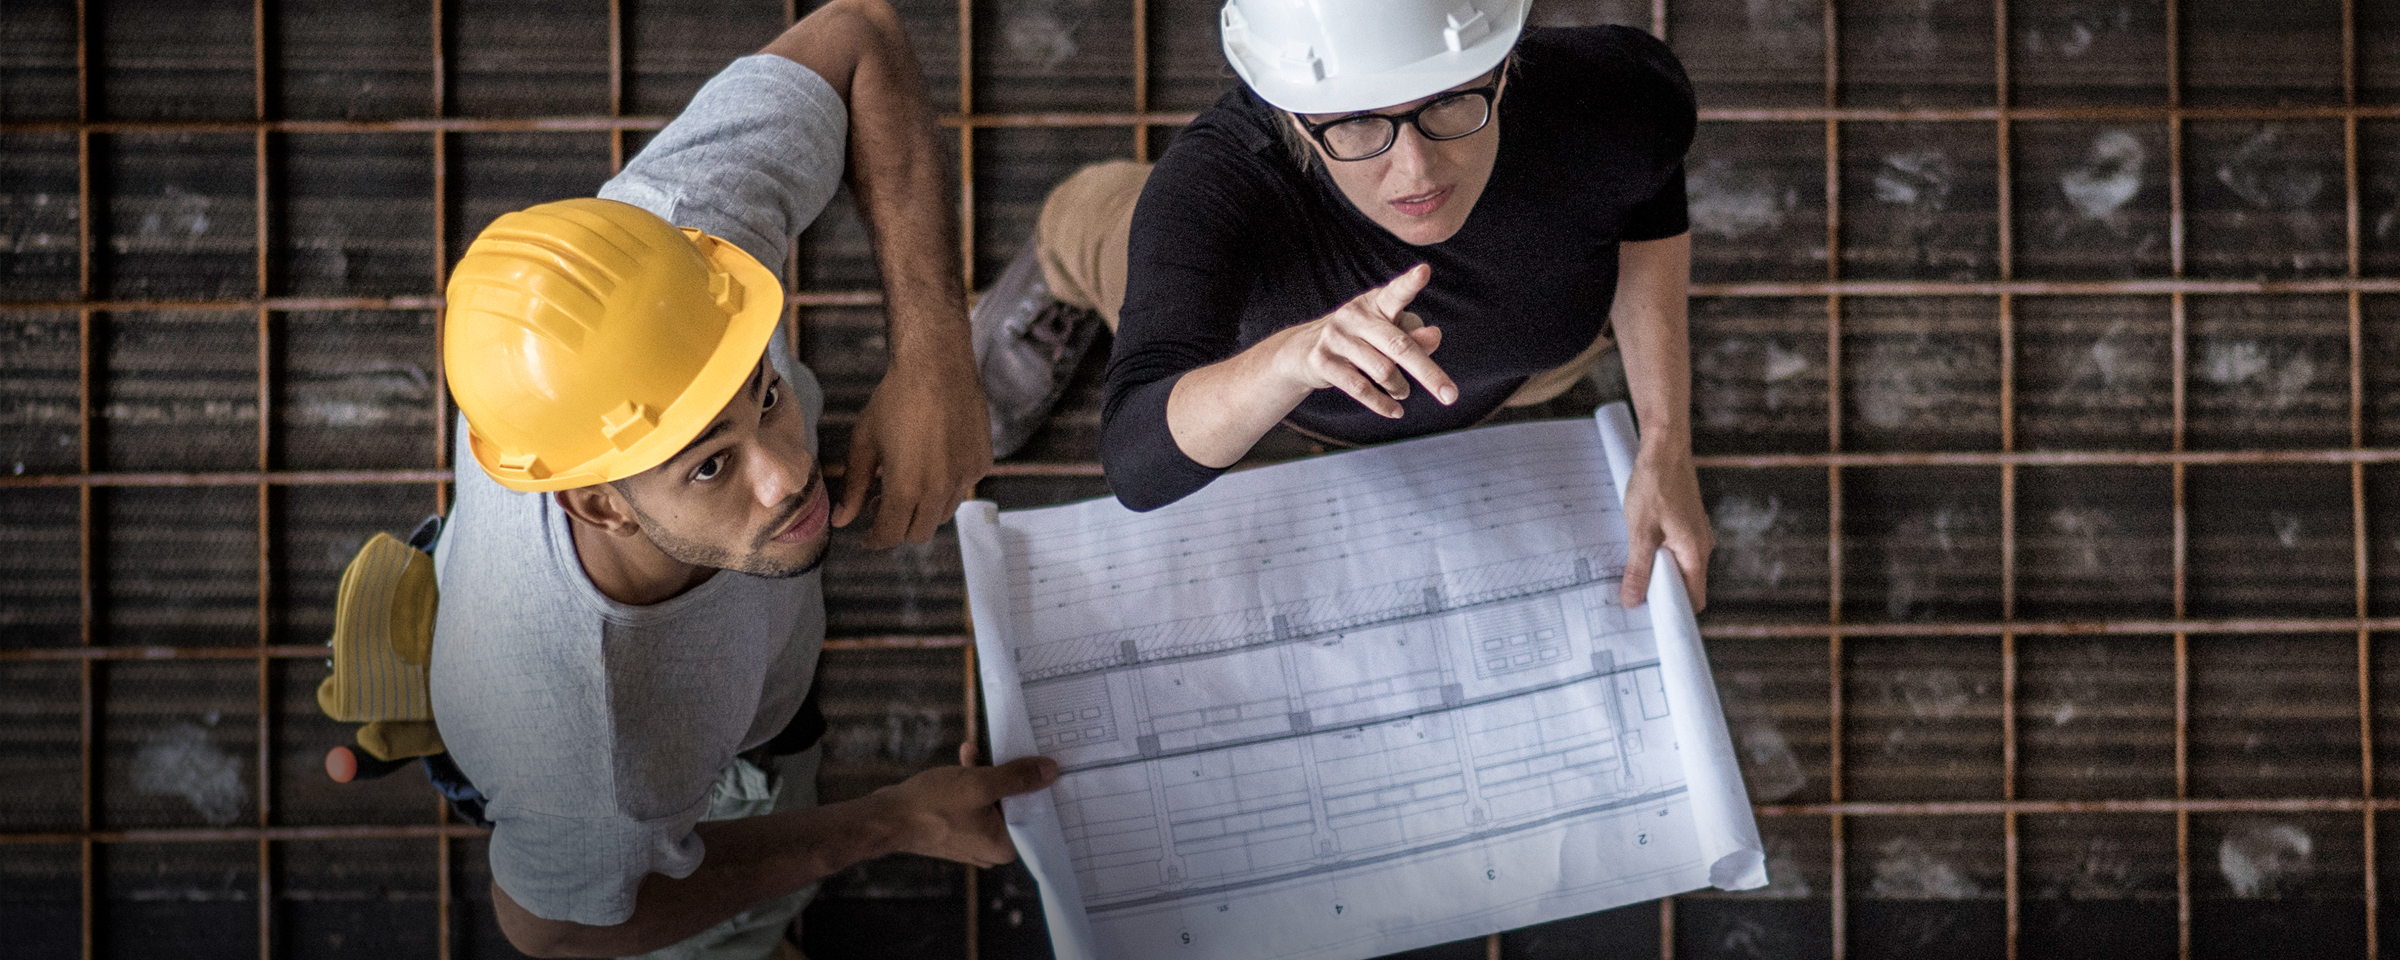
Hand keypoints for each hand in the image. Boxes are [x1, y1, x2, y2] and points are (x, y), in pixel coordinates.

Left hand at [834, 350, 993, 547]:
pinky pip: (962, 489)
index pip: (891, 535)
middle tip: (883, 506)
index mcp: (906, 488)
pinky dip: (946, 487)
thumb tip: (842, 519)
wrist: (937, 366)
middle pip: (919, 533)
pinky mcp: (981, 463)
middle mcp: (939, 490)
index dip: (875, 539)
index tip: (867, 535)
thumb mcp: (865, 442)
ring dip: (923, 508)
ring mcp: (965, 477)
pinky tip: (933, 462)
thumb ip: (854, 486)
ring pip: (943, 513)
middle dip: (899, 528)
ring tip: (908, 483)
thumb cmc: (896, 400)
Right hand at [869, 743, 1058, 868]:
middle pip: (1013, 805)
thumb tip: (1050, 771)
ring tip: (972, 752)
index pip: (1035, 814)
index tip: (1041, 761)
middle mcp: (991, 848)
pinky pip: (973, 803)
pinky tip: (965, 758)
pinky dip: (971, 782)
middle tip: (1004, 750)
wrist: (886, 818)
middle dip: (1006, 774)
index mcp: (1004, 846)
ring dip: (985, 773)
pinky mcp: (955, 830)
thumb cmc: (931, 806)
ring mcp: (972, 840)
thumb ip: (1017, 778)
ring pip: (992, 800)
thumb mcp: (979, 784)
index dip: (1037, 786)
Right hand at [1270, 264, 1456, 418]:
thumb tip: (1436, 336)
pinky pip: (1361, 388)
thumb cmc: (1360, 340)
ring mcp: (1336, 338)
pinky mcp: (1323, 361)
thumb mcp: (1386, 333)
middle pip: (1399, 346)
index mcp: (1376, 303)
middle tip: (1450, 396)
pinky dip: (1382, 404)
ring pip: (1383, 371)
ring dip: (1400, 388)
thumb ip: (1414, 336)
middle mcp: (1355, 315)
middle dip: (1428, 373)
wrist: (1303, 351)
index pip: (1396, 293)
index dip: (1410, 283)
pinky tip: (1395, 411)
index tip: (1425, 271)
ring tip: (1403, 392)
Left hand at [1620, 445, 1712, 610]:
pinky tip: (1638, 551)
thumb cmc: (1655, 485)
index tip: (1652, 620)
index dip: (1675, 613)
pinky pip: (1676, 550)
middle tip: (1633, 599)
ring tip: (1632, 575)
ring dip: (1658, 573)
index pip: (1694, 599)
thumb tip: (1633, 600)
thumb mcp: (1640, 532)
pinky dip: (1660, 556)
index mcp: (1695, 553)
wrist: (1665, 448)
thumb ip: (1638, 569)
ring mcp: (1696, 534)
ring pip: (1680, 567)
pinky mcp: (1687, 523)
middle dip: (1662, 595)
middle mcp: (1702, 546)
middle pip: (1686, 585)